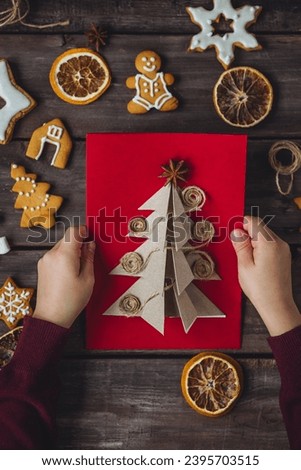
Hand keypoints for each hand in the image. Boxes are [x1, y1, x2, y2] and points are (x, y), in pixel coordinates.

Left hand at [33, 226, 94, 327]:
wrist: (51, 317)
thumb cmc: (70, 301)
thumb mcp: (88, 279)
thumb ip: (89, 258)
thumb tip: (90, 245)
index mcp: (64, 256)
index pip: (73, 231)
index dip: (84, 231)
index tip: (90, 236)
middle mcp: (52, 255)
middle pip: (67, 238)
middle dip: (79, 243)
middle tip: (88, 254)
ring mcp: (45, 261)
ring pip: (61, 246)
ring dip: (71, 251)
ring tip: (79, 267)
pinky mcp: (42, 267)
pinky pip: (55, 255)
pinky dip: (63, 258)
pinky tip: (70, 272)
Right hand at [231, 216, 300, 335]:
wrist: (276, 305)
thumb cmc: (261, 289)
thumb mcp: (244, 265)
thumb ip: (240, 245)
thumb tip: (236, 231)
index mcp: (269, 243)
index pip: (254, 222)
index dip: (241, 225)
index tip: (233, 233)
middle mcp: (279, 244)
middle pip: (260, 228)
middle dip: (247, 235)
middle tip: (238, 250)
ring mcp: (283, 250)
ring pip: (264, 236)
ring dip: (253, 243)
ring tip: (247, 260)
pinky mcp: (284, 256)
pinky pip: (270, 245)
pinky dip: (260, 249)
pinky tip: (255, 263)